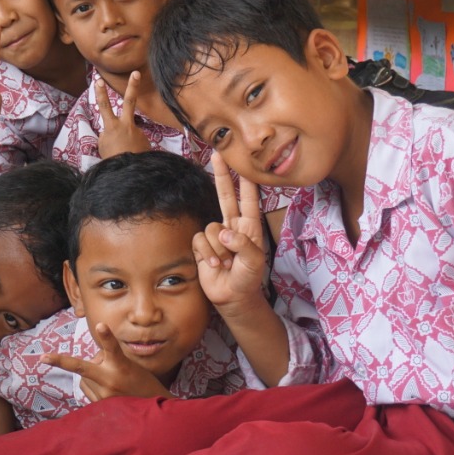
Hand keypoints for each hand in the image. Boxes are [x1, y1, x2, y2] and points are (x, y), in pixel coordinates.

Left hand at [41, 322, 169, 401]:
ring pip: (83, 376)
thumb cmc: (141, 382)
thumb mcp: (128, 365)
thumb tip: (90, 360)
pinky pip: (86, 388)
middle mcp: (111, 380)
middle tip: (42, 357)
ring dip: (91, 374)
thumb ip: (107, 359)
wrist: (151, 409)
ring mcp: (104, 395)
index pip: (112, 348)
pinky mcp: (100, 406)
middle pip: (82, 366)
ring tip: (111, 380)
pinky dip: (92, 384)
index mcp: (121, 366)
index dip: (106, 336)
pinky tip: (108, 389)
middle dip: (60, 361)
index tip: (101, 326)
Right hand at [95, 72, 150, 157]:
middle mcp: (126, 125)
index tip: (98, 80)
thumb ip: (107, 134)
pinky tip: (132, 158)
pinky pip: (136, 143)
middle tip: (136, 73)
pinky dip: (133, 150)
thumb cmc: (111, 159)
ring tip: (124, 155)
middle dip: (132, 86)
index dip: (100, 93)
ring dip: (128, 142)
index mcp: (111, 126)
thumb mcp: (102, 145)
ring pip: (131, 132)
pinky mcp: (146, 140)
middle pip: (129, 101)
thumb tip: (114, 131)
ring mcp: (138, 132)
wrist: (128, 171)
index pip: (103, 107)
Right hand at [194, 153, 268, 312]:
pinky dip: (206, 253)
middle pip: (224, 196)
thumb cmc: (248, 279)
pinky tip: (213, 265)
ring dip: (217, 248)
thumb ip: (242, 244)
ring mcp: (216, 236)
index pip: (248, 199)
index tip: (244, 164)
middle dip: (221, 176)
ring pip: (210, 227)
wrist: (232, 298)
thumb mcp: (254, 262)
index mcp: (249, 227)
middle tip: (217, 155)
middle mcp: (232, 227)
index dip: (246, 182)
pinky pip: (199, 240)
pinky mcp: (201, 246)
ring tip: (226, 264)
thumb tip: (223, 232)